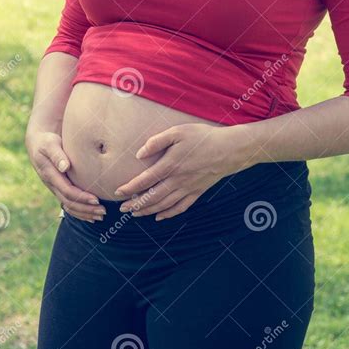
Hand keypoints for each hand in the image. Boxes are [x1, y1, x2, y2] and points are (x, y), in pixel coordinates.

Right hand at [25, 130, 105, 222]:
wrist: (37, 143)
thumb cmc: (46, 141)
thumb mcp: (50, 144)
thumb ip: (57, 155)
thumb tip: (64, 166)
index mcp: (50, 175)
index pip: (68, 191)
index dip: (82, 197)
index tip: (97, 200)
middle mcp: (52, 185)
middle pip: (70, 202)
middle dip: (86, 209)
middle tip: (103, 212)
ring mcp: (55, 188)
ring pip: (69, 206)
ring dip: (84, 213)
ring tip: (101, 216)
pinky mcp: (59, 187)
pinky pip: (68, 204)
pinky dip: (79, 212)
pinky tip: (91, 216)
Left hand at [113, 123, 250, 220]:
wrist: (230, 149)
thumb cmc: (203, 137)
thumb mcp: (178, 132)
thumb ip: (157, 141)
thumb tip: (139, 154)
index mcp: (171, 165)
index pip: (145, 180)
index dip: (130, 188)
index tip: (118, 192)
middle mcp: (178, 180)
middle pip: (152, 197)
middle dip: (135, 204)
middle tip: (122, 209)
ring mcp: (188, 188)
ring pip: (164, 205)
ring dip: (148, 211)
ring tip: (135, 214)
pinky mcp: (197, 192)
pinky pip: (180, 208)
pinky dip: (168, 214)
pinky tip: (159, 217)